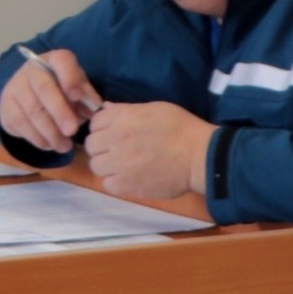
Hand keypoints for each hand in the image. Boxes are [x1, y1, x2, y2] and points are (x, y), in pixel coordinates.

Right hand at [0, 48, 103, 154]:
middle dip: (59, 112)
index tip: (77, 96)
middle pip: (44, 89)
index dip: (69, 78)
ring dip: (50, 132)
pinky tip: (50, 145)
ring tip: (65, 146)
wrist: (29, 93)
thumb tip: (92, 111)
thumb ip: (87, 97)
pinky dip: (37, 138)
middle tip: (72, 131)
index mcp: (54, 60)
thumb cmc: (61, 90)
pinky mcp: (5, 107)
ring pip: (32, 111)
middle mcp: (31, 70)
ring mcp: (15, 87)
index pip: (61, 61)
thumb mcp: (78, 89)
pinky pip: (20, 124)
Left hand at [84, 101, 212, 201]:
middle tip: (119, 152)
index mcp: (123, 118)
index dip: (103, 129)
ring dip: (107, 166)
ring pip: (96, 166)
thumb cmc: (182, 129)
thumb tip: (105, 108)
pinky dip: (116, 183)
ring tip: (125, 166)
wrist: (201, 156)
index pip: (94, 123)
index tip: (114, 134)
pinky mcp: (126, 184)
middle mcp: (116, 138)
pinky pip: (107, 184)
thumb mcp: (155, 109)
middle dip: (102, 148)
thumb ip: (126, 110)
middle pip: (91, 145)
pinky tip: (131, 178)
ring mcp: (119, 163)